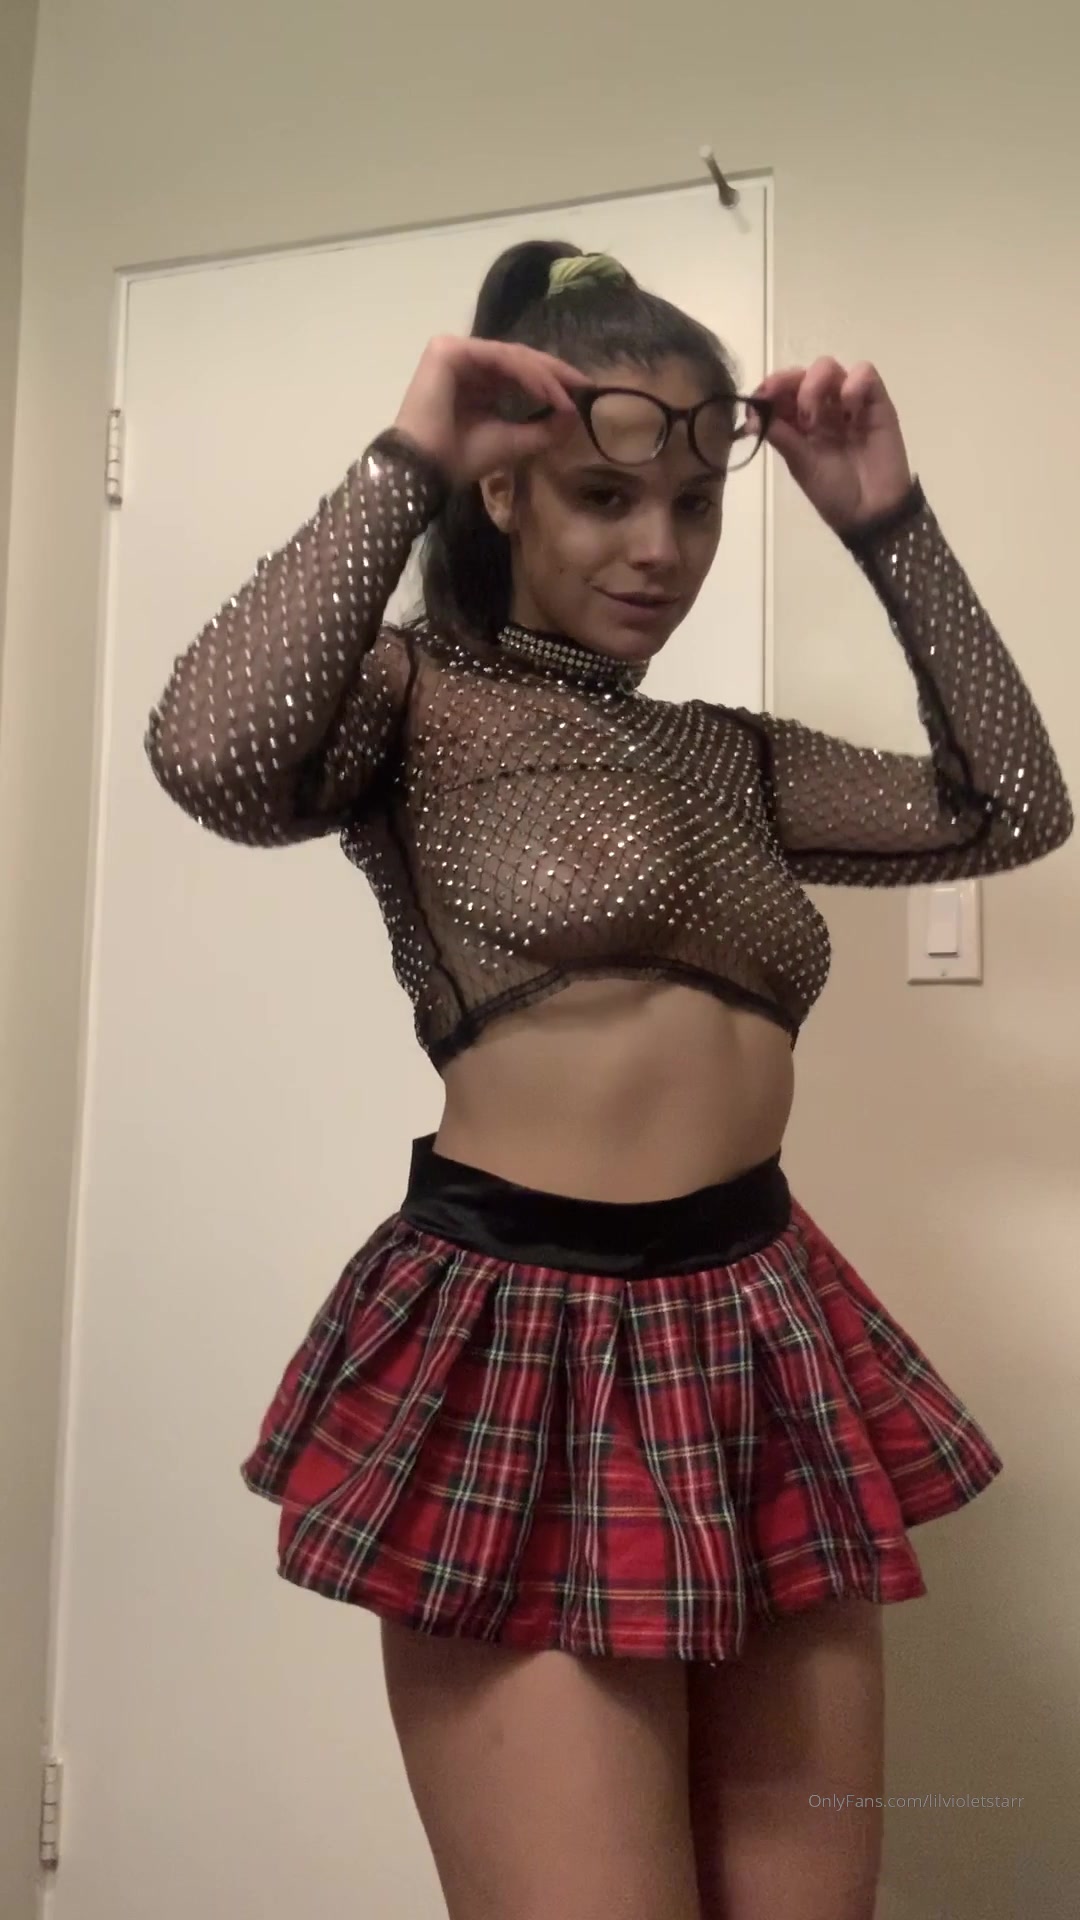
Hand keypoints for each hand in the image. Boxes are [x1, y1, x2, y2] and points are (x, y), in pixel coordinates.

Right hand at [393, 337, 584, 486]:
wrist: (427, 468)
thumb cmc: (462, 458)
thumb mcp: (514, 441)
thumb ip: (544, 429)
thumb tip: (576, 416)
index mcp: (478, 381)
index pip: (521, 371)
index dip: (553, 380)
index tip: (584, 393)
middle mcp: (467, 362)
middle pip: (519, 358)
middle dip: (555, 372)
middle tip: (584, 385)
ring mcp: (456, 352)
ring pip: (512, 356)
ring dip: (544, 375)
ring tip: (566, 395)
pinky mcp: (448, 350)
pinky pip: (498, 357)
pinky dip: (525, 373)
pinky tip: (546, 390)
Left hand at [753, 359, 912, 533]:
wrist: (872, 512)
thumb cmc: (834, 492)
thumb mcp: (800, 465)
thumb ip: (780, 437)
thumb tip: (750, 418)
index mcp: (799, 422)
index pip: (781, 391)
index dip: (769, 387)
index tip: (760, 397)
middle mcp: (822, 407)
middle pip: (802, 373)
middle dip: (788, 382)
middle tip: (789, 407)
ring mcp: (848, 401)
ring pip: (828, 367)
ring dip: (816, 385)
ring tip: (815, 419)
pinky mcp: (876, 401)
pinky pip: (865, 373)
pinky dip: (853, 384)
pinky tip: (850, 411)